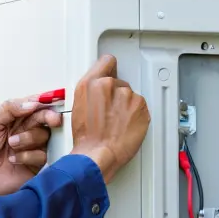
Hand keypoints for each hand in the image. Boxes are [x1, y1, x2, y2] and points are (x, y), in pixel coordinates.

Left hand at [0, 96, 63, 197]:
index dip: (43, 101)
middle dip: (49, 116)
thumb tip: (30, 103)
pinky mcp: (35, 164)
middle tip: (51, 119)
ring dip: (29, 138)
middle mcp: (25, 131)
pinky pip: (42, 155)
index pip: (34, 105)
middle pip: (45, 118)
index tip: (47, 101)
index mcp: (15, 118)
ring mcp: (31, 147)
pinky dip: (27, 156)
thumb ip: (8, 109)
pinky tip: (14, 159)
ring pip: (45, 136)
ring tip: (12, 144)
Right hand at [68, 55, 149, 182]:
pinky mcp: (140, 106)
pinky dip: (136, 115)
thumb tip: (99, 90)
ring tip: (117, 122)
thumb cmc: (87, 138)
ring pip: (129, 95)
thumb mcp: (78, 108)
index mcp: (90, 84)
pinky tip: (126, 125)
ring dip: (126, 106)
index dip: (110, 69)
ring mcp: (126, 95)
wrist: (98, 155)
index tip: (112, 72)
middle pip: (119, 82)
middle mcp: (108, 85)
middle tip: (109, 113)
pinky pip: (139, 105)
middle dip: (116, 95)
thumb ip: (91, 92)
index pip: (107, 61)